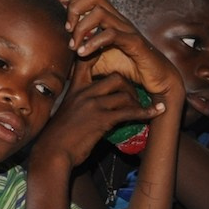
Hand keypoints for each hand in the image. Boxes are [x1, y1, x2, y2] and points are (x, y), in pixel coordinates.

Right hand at [33, 70, 166, 172]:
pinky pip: (129, 112)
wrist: (51, 153)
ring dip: (138, 102)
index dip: (104, 55)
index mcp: (74, 88)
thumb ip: (81, 103)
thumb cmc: (57, 137)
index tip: (120, 60)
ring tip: (143, 111)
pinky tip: (157, 112)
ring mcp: (93, 104)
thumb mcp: (67, 112)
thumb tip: (98, 106)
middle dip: (131, 87)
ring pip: (125, 93)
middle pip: (116, 77)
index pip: (88, 60)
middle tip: (135, 99)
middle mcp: (84, 92)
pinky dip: (146, 112)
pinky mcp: (102, 119)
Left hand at [67, 0, 181, 98]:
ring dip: (81, 29)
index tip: (66, 29)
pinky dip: (93, 43)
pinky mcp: (135, 43)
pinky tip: (84, 54)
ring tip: (75, 48)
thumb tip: (61, 58)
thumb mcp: (98, 61)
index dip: (73, 7)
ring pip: (99, 13)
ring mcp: (127, 29)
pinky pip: (111, 35)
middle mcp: (119, 20)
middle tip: (68, 32)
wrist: (157, 80)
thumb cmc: (129, 69)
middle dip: (75, 9)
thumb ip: (82, 55)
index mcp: (111, 19)